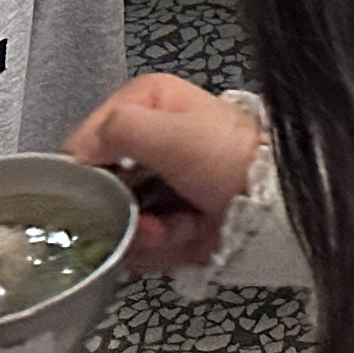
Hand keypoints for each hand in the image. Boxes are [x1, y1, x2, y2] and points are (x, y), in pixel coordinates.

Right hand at [68, 74, 263, 273]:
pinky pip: (141, 244)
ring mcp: (156, 184)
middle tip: (146, 218)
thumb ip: (121, 130)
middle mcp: (147, 142)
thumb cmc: (233, 157)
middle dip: (122, 211)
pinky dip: (161, 247)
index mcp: (146, 105)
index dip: (88, 170)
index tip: (100, 192)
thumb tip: (80, 148)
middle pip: (100, 189)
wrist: (272, 204)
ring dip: (145, 233)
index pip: (86, 138)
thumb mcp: (174, 132)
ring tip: (174, 227)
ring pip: (118, 221)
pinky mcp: (166, 219)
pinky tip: (185, 234)